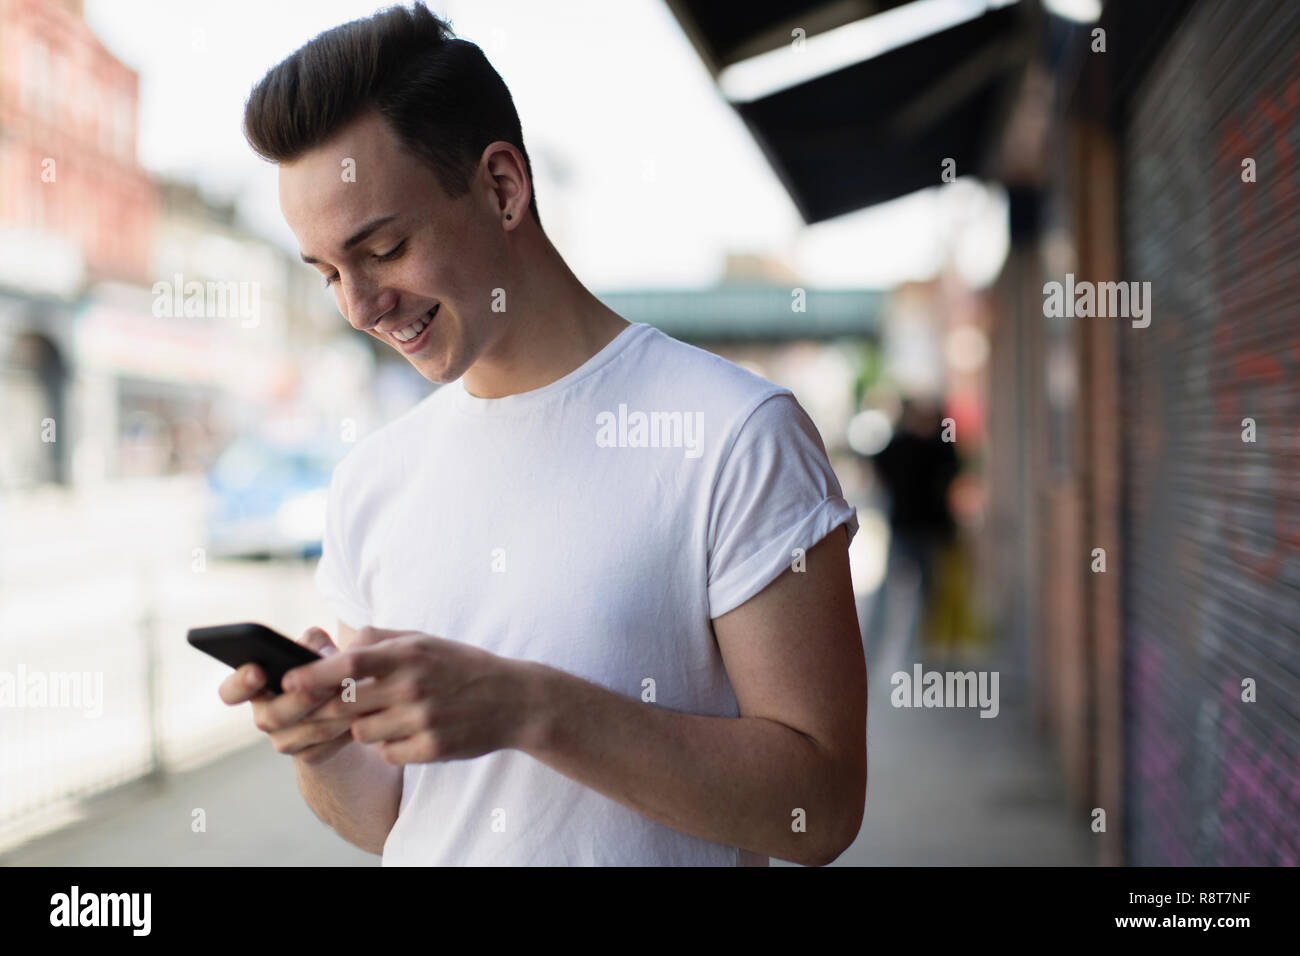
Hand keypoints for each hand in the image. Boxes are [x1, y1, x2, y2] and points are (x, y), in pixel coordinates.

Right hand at [217, 626, 354, 763]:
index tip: (258, 671)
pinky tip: (365, 713)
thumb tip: (316, 647)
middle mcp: (265, 716)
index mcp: (257, 687)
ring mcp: (285, 740)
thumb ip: (313, 643)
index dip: (240, 683)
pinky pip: (328, 746)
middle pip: (273, 716)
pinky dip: (347, 729)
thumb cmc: (322, 670)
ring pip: (310, 730)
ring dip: (335, 712)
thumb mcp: (317, 652)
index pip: (231, 691)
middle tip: (328, 684)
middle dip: (302, 699)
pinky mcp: (310, 756)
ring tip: (358, 694)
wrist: (341, 711)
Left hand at [281, 627, 540, 764]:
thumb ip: (380, 640)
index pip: (351, 664)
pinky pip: (386, 754)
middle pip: (346, 704)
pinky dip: (390, 746)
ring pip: (362, 733)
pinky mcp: (432, 749)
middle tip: (326, 706)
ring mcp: (423, 720)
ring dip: (365, 726)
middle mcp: (414, 687)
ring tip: (392, 714)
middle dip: (328, 708)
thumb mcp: (425, 640)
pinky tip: (412, 732)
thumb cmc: (461, 665)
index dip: (315, 674)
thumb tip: (336, 647)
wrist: (514, 700)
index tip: (288, 681)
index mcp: (410, 654)